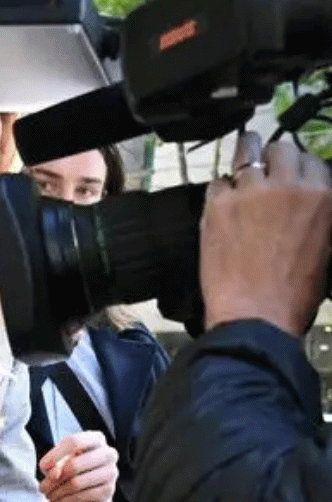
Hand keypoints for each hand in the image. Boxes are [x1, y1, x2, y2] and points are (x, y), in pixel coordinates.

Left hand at [38, 431, 117, 501]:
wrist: (83, 489)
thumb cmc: (69, 468)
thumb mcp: (57, 462)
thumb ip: (52, 464)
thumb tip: (54, 474)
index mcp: (95, 439)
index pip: (74, 441)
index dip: (56, 454)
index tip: (43, 466)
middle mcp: (108, 453)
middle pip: (75, 464)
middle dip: (53, 479)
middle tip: (42, 487)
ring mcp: (111, 472)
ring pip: (77, 482)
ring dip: (58, 491)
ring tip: (48, 494)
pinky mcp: (109, 490)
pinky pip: (83, 495)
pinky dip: (67, 498)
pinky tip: (60, 499)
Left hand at [202, 132, 331, 335]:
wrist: (256, 315)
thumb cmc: (294, 293)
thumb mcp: (325, 246)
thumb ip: (316, 213)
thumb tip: (305, 202)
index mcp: (322, 196)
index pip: (312, 160)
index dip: (299, 167)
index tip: (290, 174)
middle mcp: (288, 186)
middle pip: (281, 148)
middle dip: (273, 156)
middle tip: (265, 167)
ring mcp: (250, 191)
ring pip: (246, 152)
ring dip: (245, 158)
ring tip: (242, 163)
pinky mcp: (218, 204)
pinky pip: (217, 181)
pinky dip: (220, 190)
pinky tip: (221, 203)